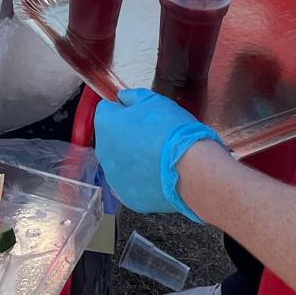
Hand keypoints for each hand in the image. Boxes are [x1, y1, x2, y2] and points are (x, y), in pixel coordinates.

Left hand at [94, 88, 222, 220]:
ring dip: (134, 159)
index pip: (106, 111)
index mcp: (106, 125)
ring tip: (158, 157)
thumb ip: (131, 97)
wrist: (191, 169)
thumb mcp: (152, 100)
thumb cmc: (173, 133)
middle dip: (127, 136)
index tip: (137, 114)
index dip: (123, 110)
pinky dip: (143, 179)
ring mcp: (114, 178)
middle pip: (112, 139)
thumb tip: (123, 98)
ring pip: (121, 163)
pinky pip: (132, 183)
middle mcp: (103, 153)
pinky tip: (159, 174)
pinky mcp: (128, 197)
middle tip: (153, 136)